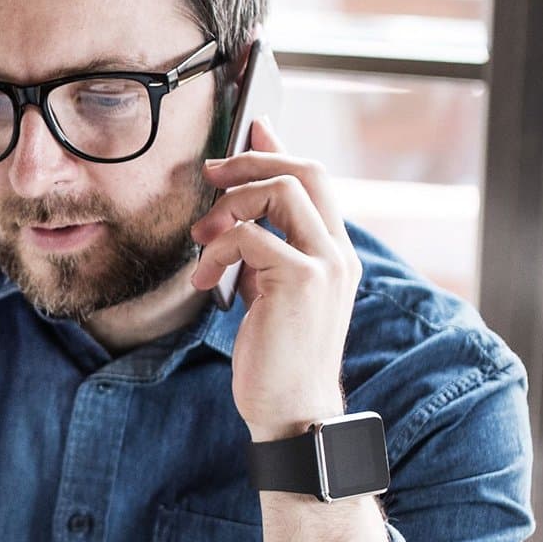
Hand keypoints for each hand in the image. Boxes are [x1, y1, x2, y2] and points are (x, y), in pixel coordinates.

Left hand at [183, 120, 358, 440]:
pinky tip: (205, 280)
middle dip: (250, 163)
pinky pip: (250, 235)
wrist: (292, 412)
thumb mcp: (272, 293)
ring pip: (280, 190)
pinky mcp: (301, 280)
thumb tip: (241, 209)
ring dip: (229, 206)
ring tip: (202, 242)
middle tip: (209, 175)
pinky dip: (218, 249)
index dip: (280, 148)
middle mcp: (339, 252)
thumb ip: (266, 250)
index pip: (316, 178)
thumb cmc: (277, 359)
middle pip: (305, 170)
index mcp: (336, 253)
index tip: (251, 129)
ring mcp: (325, 264)